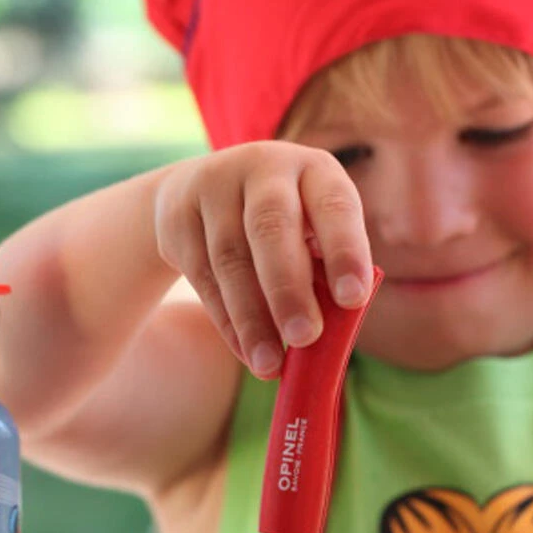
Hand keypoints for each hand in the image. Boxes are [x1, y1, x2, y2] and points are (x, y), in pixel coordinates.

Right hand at [154, 141, 373, 377]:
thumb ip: (324, 276)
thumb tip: (329, 340)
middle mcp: (264, 168)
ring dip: (252, 319)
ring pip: (231, 259)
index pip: (335, 207)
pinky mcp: (178, 216)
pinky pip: (204, 277)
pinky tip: (246, 352)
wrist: (201, 192)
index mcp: (314, 171)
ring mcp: (214, 186)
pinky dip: (227, 322)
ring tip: (270, 364)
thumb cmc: (284, 227)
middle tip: (304, 338)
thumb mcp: (312, 235)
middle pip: (271, 227)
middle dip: (288, 288)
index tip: (354, 300)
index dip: (345, 252)